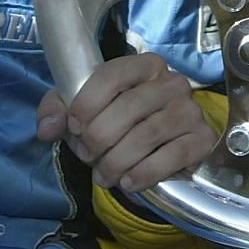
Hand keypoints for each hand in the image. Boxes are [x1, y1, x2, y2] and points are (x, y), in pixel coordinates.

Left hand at [35, 53, 215, 192]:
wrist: (161, 147)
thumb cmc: (119, 122)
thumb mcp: (85, 111)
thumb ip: (59, 112)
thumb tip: (47, 128)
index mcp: (144, 66)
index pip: (112, 75)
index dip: (87, 102)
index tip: (73, 126)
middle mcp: (172, 82)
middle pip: (129, 107)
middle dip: (99, 138)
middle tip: (88, 155)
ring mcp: (190, 109)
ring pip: (147, 134)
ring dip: (117, 161)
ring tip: (104, 175)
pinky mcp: (201, 138)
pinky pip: (173, 156)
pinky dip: (145, 173)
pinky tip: (129, 182)